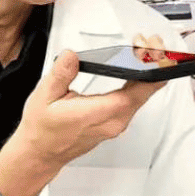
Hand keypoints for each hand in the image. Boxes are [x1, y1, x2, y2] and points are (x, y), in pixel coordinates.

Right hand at [0, 51, 165, 195]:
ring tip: (148, 51)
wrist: (40, 153)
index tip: (153, 53)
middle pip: (144, 92)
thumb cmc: (42, 128)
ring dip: (148, 74)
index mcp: (96, 114)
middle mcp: (112, 122)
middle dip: (152, 66)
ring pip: (142, 97)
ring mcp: (117, 124)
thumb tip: (72, 56)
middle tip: (151, 42)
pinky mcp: (117, 124)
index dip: (148, 73)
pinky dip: (141, 84)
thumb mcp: (44, 96)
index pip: (132, 94)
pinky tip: (141, 69)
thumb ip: (61, 74)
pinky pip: (136, 102)